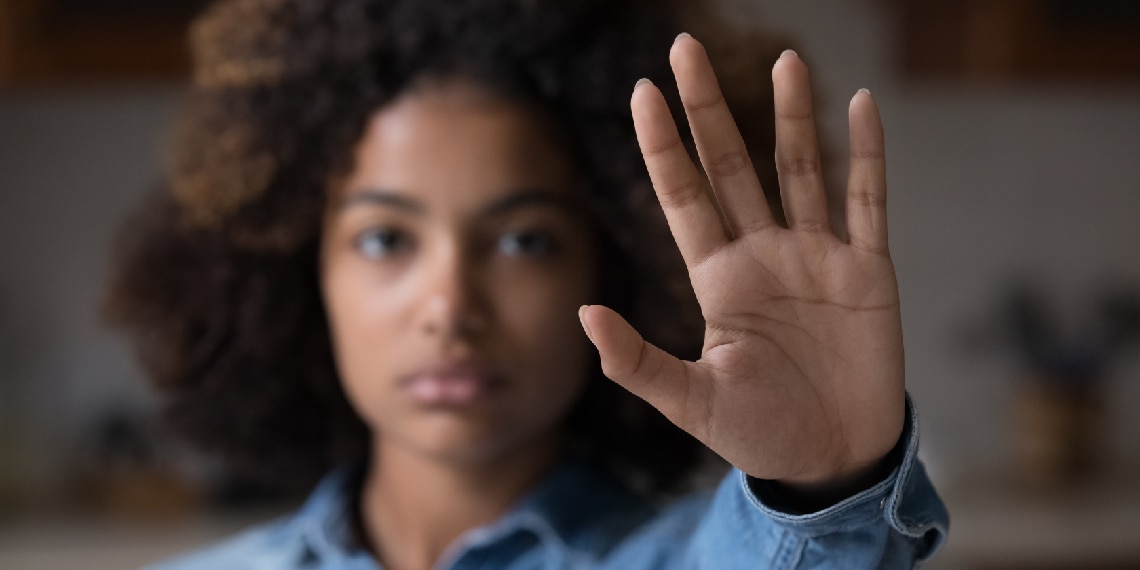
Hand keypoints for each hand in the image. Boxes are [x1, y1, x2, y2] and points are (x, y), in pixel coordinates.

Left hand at [579, 34, 904, 486]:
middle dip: (710, 109)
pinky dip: (867, 154)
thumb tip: (582, 313)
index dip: (664, 145)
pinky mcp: (867, 270)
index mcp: (719, 280)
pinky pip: (867, 201)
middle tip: (686, 48)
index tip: (643, 92)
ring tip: (782, 60)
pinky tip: (860, 106)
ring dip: (791, 115)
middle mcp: (763, 255)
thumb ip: (637, 361)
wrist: (834, 462)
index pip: (684, 196)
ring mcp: (816, 256)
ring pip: (800, 169)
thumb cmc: (759, 435)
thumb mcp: (690, 403)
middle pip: (733, 165)